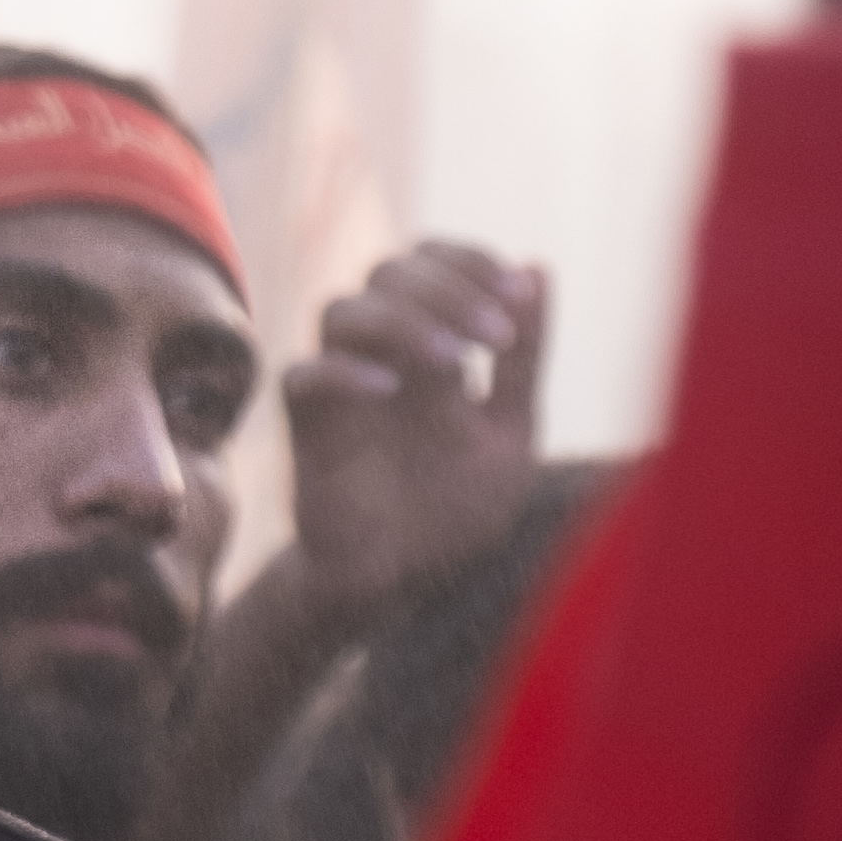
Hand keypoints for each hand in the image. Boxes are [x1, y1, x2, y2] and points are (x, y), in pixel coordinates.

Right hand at [279, 240, 548, 612]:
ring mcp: (340, 387)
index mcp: (426, 341)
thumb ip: (523, 360)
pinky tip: (391, 388)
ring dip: (404, 322)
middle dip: (448, 291)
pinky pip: (303, 376)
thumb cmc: (454, 507)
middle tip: (495, 338)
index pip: (429, 258)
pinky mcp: (308, 431)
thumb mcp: (511, 431)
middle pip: (388, 272)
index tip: (516, 297)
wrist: (406, 582)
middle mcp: (377, 352)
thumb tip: (538, 269)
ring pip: (342, 309)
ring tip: (455, 362)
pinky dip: (343, 371)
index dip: (469, 261)